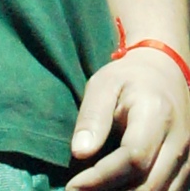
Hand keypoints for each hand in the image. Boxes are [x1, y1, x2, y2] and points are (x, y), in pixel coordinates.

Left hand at [68, 49, 189, 190]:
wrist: (165, 73)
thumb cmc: (129, 78)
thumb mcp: (104, 85)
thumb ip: (93, 117)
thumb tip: (79, 153)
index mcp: (156, 114)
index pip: (133, 158)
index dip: (102, 178)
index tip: (73, 185)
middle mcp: (179, 141)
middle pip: (149, 185)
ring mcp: (188, 158)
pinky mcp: (188, 169)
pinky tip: (116, 190)